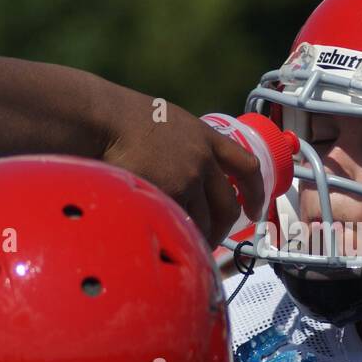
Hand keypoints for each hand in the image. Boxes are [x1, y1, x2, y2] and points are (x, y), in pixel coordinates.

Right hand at [99, 94, 263, 245]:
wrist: (104, 119)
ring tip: (183, 242)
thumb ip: (188, 147)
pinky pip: (180, 224)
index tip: (256, 209)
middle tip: (215, 239)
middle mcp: (203, 159)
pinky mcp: (169, 194)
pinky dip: (176, 234)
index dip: (257, 192)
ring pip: (203, 220)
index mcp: (207, 137)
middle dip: (225, 228)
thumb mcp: (171, 124)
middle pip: (228, 205)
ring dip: (198, 235)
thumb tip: (192, 175)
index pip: (247, 166)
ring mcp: (187, 178)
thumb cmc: (125, 119)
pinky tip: (167, 237)